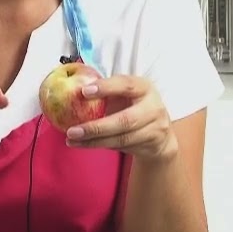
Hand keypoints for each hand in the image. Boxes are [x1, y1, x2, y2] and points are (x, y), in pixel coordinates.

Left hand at [63, 75, 177, 161]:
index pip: (126, 84)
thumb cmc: (134, 107)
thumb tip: (73, 88)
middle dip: (96, 127)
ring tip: (72, 140)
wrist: (161, 136)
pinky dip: (100, 145)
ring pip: (122, 138)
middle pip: (125, 120)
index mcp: (144, 87)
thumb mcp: (126, 94)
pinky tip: (84, 144)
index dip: (106, 87)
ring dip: (94, 141)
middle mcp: (153, 107)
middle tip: (72, 130)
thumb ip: (107, 91)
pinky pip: (122, 147)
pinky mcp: (151, 145)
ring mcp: (155, 128)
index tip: (83, 91)